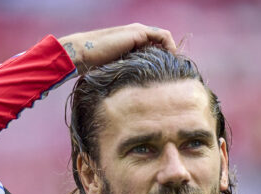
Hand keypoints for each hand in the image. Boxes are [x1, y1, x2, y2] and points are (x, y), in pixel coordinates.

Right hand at [58, 23, 176, 72]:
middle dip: (170, 56)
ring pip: (164, 39)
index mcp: (132, 42)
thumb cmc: (94, 65)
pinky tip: (170, 61)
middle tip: (177, 73)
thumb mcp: (118, 70)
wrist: (83, 53)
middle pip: (162, 42)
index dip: (164, 58)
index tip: (169, 74)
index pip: (155, 46)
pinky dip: (170, 47)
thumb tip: (141, 94)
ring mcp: (139, 32)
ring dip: (172, 52)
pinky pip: (163, 37)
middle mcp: (137, 34)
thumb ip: (130, 72)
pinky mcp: (139, 33)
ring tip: (175, 68)